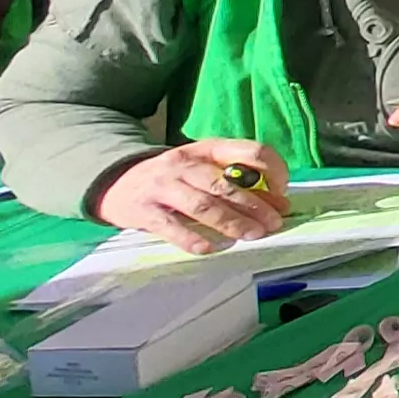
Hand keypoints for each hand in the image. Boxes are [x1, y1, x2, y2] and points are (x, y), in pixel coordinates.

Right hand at [93, 140, 291, 253]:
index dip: (272, 170)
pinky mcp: (144, 211)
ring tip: (251, 235)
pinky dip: (191, 238)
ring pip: (202, 204)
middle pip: (225, 184)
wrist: (116, 183)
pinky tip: (210, 249)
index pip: (250, 150)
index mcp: (207, 148)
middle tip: (273, 223)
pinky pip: (170, 226)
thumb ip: (238, 182)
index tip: (282, 194)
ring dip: (230, 221)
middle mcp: (185, 163)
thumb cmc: (173, 178)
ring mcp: (162, 186)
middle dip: (254, 205)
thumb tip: (279, 204)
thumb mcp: (203, 168)